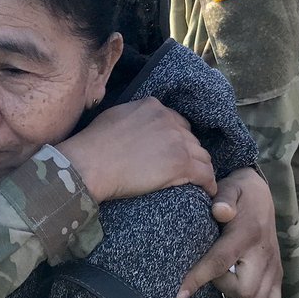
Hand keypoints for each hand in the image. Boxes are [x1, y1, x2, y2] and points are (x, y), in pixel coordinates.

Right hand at [59, 97, 216, 203]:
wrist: (90, 163)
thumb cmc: (93, 144)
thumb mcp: (115, 116)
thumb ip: (133, 117)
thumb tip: (136, 124)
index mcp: (153, 106)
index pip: (176, 122)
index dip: (176, 138)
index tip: (173, 151)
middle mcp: (169, 120)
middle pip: (190, 138)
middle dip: (188, 153)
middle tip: (183, 169)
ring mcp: (177, 141)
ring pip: (202, 155)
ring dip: (200, 168)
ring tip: (198, 181)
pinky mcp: (180, 164)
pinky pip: (205, 174)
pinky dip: (208, 183)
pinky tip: (206, 191)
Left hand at [177, 167, 281, 297]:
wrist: (262, 194)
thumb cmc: (238, 193)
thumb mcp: (230, 188)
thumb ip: (223, 198)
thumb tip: (219, 211)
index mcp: (246, 234)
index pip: (220, 262)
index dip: (198, 279)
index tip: (180, 295)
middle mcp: (263, 253)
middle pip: (243, 290)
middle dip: (223, 287)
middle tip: (214, 273)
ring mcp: (273, 266)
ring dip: (238, 297)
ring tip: (227, 280)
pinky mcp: (278, 273)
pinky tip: (243, 291)